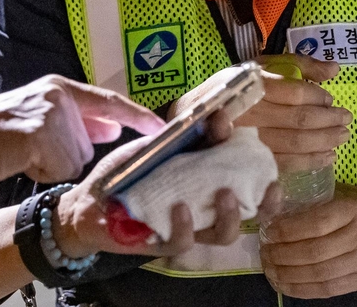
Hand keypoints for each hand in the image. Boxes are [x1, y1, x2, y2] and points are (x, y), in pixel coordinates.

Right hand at [0, 74, 166, 183]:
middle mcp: (59, 97)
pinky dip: (43, 172)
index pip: (108, 101)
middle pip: (87, 144)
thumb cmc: (2, 133)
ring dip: (53, 166)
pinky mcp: (41, 135)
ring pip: (75, 159)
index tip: (161, 126)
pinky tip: (23, 160)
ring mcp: (51, 115)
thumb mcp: (42, 116)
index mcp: (60, 88)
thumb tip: (113, 129)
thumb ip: (78, 121)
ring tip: (26, 154)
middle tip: (33, 150)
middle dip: (66, 156)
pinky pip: (59, 168)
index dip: (137, 115)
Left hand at [50, 111, 281, 258]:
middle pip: (250, 213)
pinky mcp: (165, 243)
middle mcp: (204, 207)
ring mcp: (187, 228)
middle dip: (266, 202)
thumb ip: (182, 135)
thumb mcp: (154, 147)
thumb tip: (211, 114)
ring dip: (231, 216)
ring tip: (225, 195)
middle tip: (266, 184)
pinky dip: (186, 226)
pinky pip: (185, 241)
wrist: (90, 200)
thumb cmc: (125, 173)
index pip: (245, 177)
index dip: (255, 161)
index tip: (235, 129)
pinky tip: (181, 209)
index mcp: (205, 181)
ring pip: (224, 234)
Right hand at [228, 54, 352, 171]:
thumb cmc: (235, 87)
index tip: (330, 99)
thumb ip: (298, 64)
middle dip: (329, 120)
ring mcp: (251, 139)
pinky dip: (311, 161)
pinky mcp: (252, 159)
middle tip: (346, 119)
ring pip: (296, 143)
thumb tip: (334, 69)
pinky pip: (286, 163)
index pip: (295, 93)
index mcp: (253, 85)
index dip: (318, 97)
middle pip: (300, 119)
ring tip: (342, 136)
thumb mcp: (262, 65)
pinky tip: (328, 157)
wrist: (197, 115)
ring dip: (325, 141)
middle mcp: (252, 112)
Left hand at [259, 182, 356, 298]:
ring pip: (320, 274)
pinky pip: (329, 290)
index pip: (317, 223)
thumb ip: (316, 198)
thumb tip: (275, 202)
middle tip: (264, 252)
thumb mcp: (345, 193)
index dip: (289, 229)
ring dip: (289, 275)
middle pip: (315, 252)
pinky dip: (303, 290)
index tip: (268, 231)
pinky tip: (284, 285)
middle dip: (283, 255)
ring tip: (269, 269)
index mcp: (354, 211)